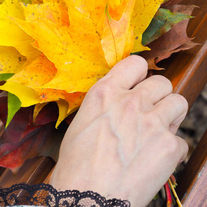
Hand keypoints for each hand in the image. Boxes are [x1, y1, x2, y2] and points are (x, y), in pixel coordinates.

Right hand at [50, 55, 187, 206]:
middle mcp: (131, 102)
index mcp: (105, 93)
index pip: (135, 63)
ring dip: (170, 114)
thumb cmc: (77, 163)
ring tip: (157, 130)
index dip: (139, 74)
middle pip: (162, 82)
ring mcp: (153, 122)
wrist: (87, 195)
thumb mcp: (82, 122)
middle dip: (157, 95)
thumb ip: (105, 105)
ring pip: (178, 102)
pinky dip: (170, 149)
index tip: (138, 83)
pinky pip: (180, 140)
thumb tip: (120, 101)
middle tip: (149, 111)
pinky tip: (153, 159)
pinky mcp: (169, 146)